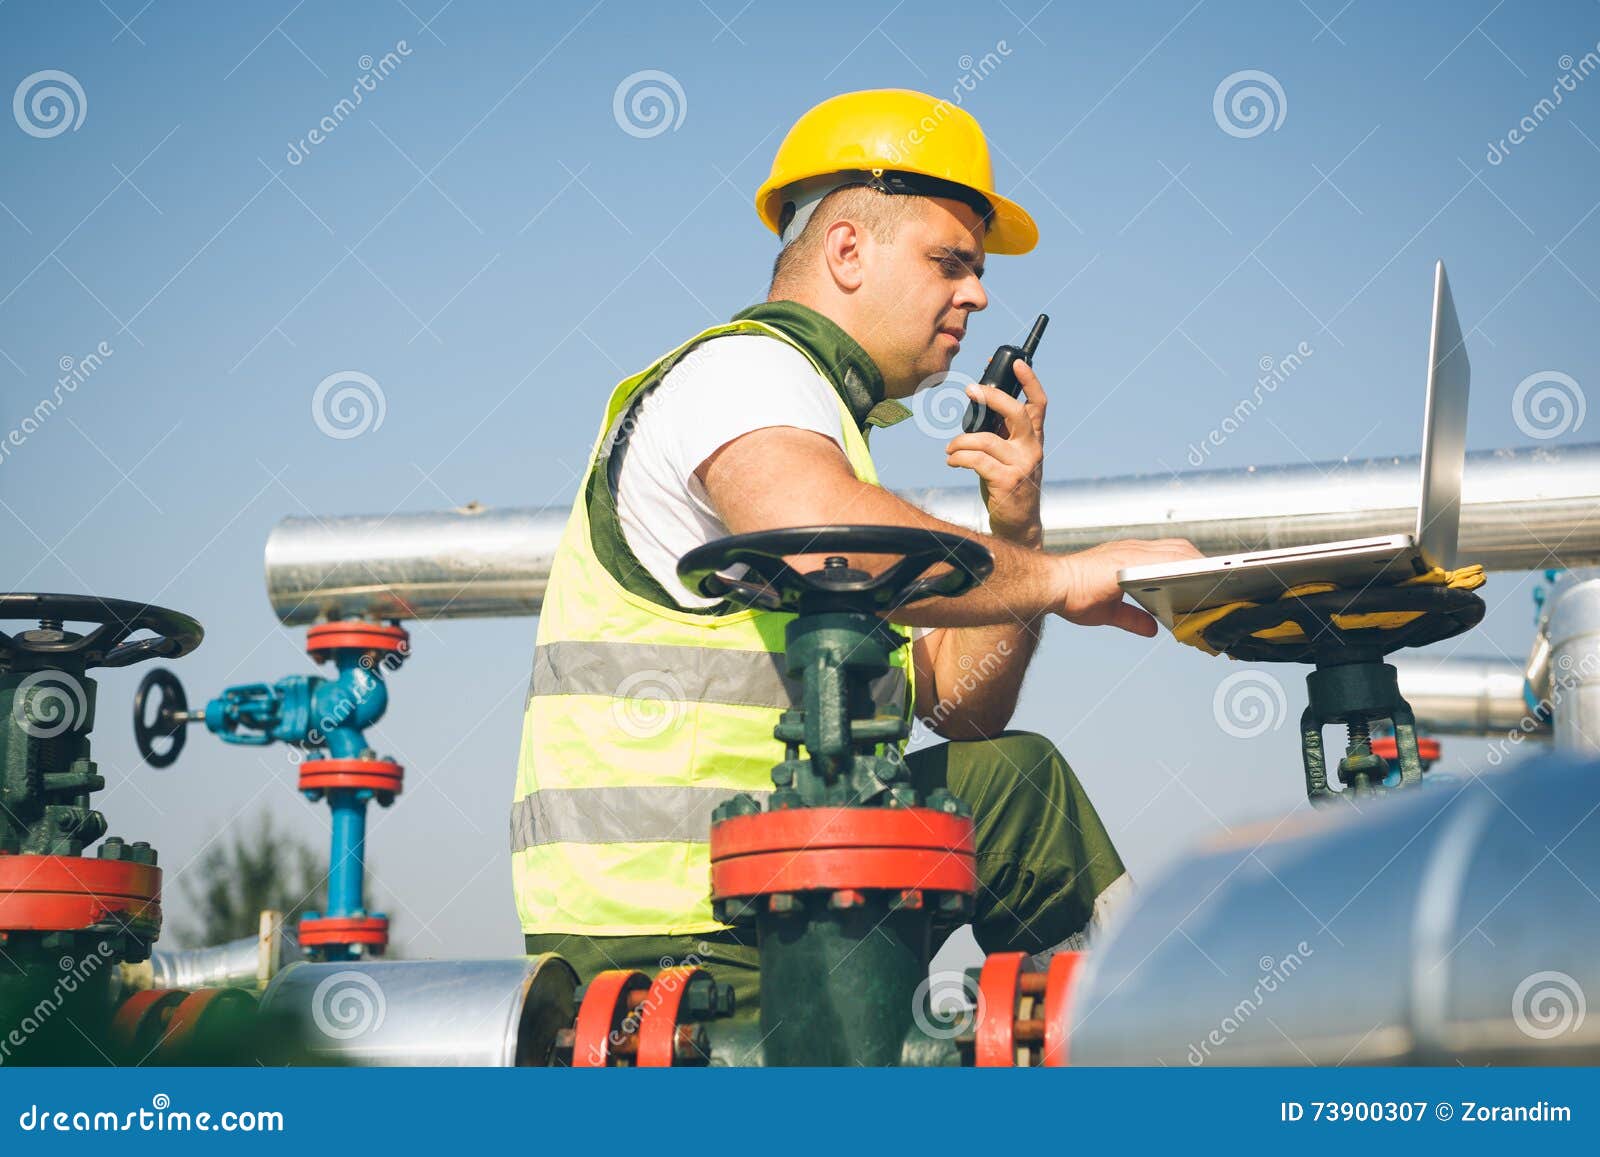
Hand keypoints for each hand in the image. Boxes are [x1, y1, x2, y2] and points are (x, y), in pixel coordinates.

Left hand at [944, 360, 1045, 546]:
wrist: (1018, 525)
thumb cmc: (1007, 485)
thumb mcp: (1009, 455)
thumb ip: (1000, 433)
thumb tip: (976, 406)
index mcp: (1034, 438)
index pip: (1038, 403)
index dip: (1030, 380)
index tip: (1016, 361)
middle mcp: (1032, 448)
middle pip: (1015, 412)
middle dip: (992, 397)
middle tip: (970, 390)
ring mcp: (1022, 465)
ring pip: (986, 440)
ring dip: (961, 441)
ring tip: (950, 449)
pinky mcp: (1007, 482)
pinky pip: (977, 461)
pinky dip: (959, 458)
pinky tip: (952, 461)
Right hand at [1056, 538, 1203, 636]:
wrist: (1052, 585)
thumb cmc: (1072, 595)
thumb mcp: (1109, 612)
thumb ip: (1132, 618)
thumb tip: (1151, 629)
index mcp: (1128, 557)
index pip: (1168, 552)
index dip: (1188, 561)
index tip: (1204, 576)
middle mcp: (1133, 549)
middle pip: (1179, 549)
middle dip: (1201, 563)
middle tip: (1219, 581)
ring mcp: (1132, 552)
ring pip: (1178, 551)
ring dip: (1199, 564)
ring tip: (1215, 582)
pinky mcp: (1131, 559)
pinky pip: (1167, 560)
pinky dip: (1186, 568)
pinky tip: (1198, 580)